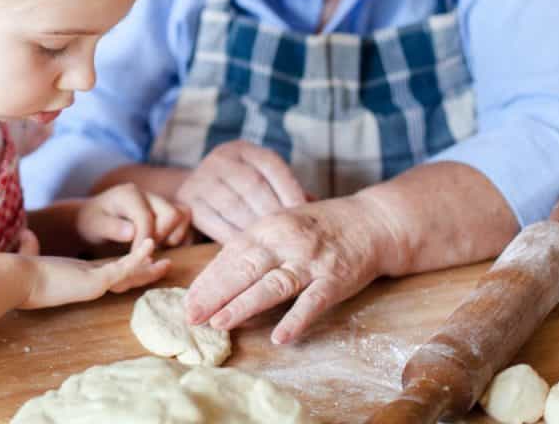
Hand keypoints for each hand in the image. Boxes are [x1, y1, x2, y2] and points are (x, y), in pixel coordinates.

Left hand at [18, 238, 170, 309]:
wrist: (17, 280)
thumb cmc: (21, 274)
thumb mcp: (32, 257)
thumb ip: (31, 246)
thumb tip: (25, 234)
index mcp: (81, 278)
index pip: (108, 274)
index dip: (125, 269)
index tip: (137, 261)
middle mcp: (91, 282)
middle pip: (125, 278)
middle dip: (145, 273)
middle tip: (165, 266)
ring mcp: (95, 283)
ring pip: (129, 275)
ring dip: (148, 269)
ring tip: (166, 263)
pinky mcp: (95, 281)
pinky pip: (123, 267)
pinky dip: (137, 257)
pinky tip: (150, 245)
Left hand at [76, 183, 191, 249]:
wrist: (91, 218)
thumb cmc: (91, 222)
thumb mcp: (93, 225)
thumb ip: (111, 227)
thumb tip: (131, 232)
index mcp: (129, 194)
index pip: (146, 218)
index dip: (143, 242)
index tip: (135, 259)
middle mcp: (148, 194)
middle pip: (172, 213)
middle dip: (161, 236)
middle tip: (145, 251)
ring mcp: (159, 201)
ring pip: (183, 214)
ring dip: (174, 235)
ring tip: (153, 247)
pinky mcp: (165, 211)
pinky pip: (185, 221)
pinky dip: (179, 236)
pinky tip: (162, 246)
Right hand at [176, 140, 308, 242]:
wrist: (196, 192)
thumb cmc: (241, 192)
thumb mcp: (262, 181)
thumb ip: (287, 192)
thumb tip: (319, 211)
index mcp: (243, 149)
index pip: (271, 164)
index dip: (290, 189)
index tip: (304, 215)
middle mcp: (220, 158)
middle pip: (252, 184)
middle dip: (274, 213)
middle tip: (291, 237)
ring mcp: (200, 179)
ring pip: (233, 204)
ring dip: (255, 228)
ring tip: (273, 246)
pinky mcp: (187, 201)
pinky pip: (213, 222)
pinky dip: (233, 237)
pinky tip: (248, 249)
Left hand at [184, 196, 398, 344]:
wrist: (371, 221)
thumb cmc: (318, 227)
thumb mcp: (281, 226)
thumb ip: (252, 248)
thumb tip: (216, 277)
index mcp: (267, 228)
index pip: (230, 255)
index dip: (207, 279)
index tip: (187, 301)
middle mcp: (285, 242)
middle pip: (244, 269)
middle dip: (214, 294)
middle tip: (190, 316)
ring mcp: (311, 262)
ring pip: (273, 285)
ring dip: (244, 305)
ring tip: (219, 323)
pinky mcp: (335, 280)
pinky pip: (313, 302)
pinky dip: (296, 319)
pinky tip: (279, 337)